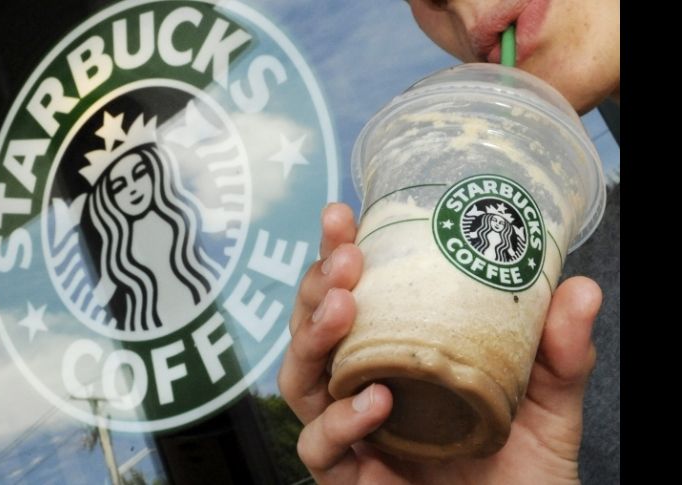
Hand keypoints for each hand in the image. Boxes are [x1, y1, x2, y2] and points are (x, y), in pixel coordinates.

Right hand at [278, 202, 601, 483]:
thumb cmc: (525, 466)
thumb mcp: (547, 399)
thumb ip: (559, 350)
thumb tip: (581, 288)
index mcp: (394, 355)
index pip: (350, 297)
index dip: (335, 256)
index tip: (343, 217)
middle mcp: (361, 387)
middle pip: (310, 331)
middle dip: (315, 287)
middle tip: (344, 260)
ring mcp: (350, 432)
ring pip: (298, 380)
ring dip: (312, 339)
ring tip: (343, 308)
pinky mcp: (348, 478)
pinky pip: (320, 447)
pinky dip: (339, 420)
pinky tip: (374, 398)